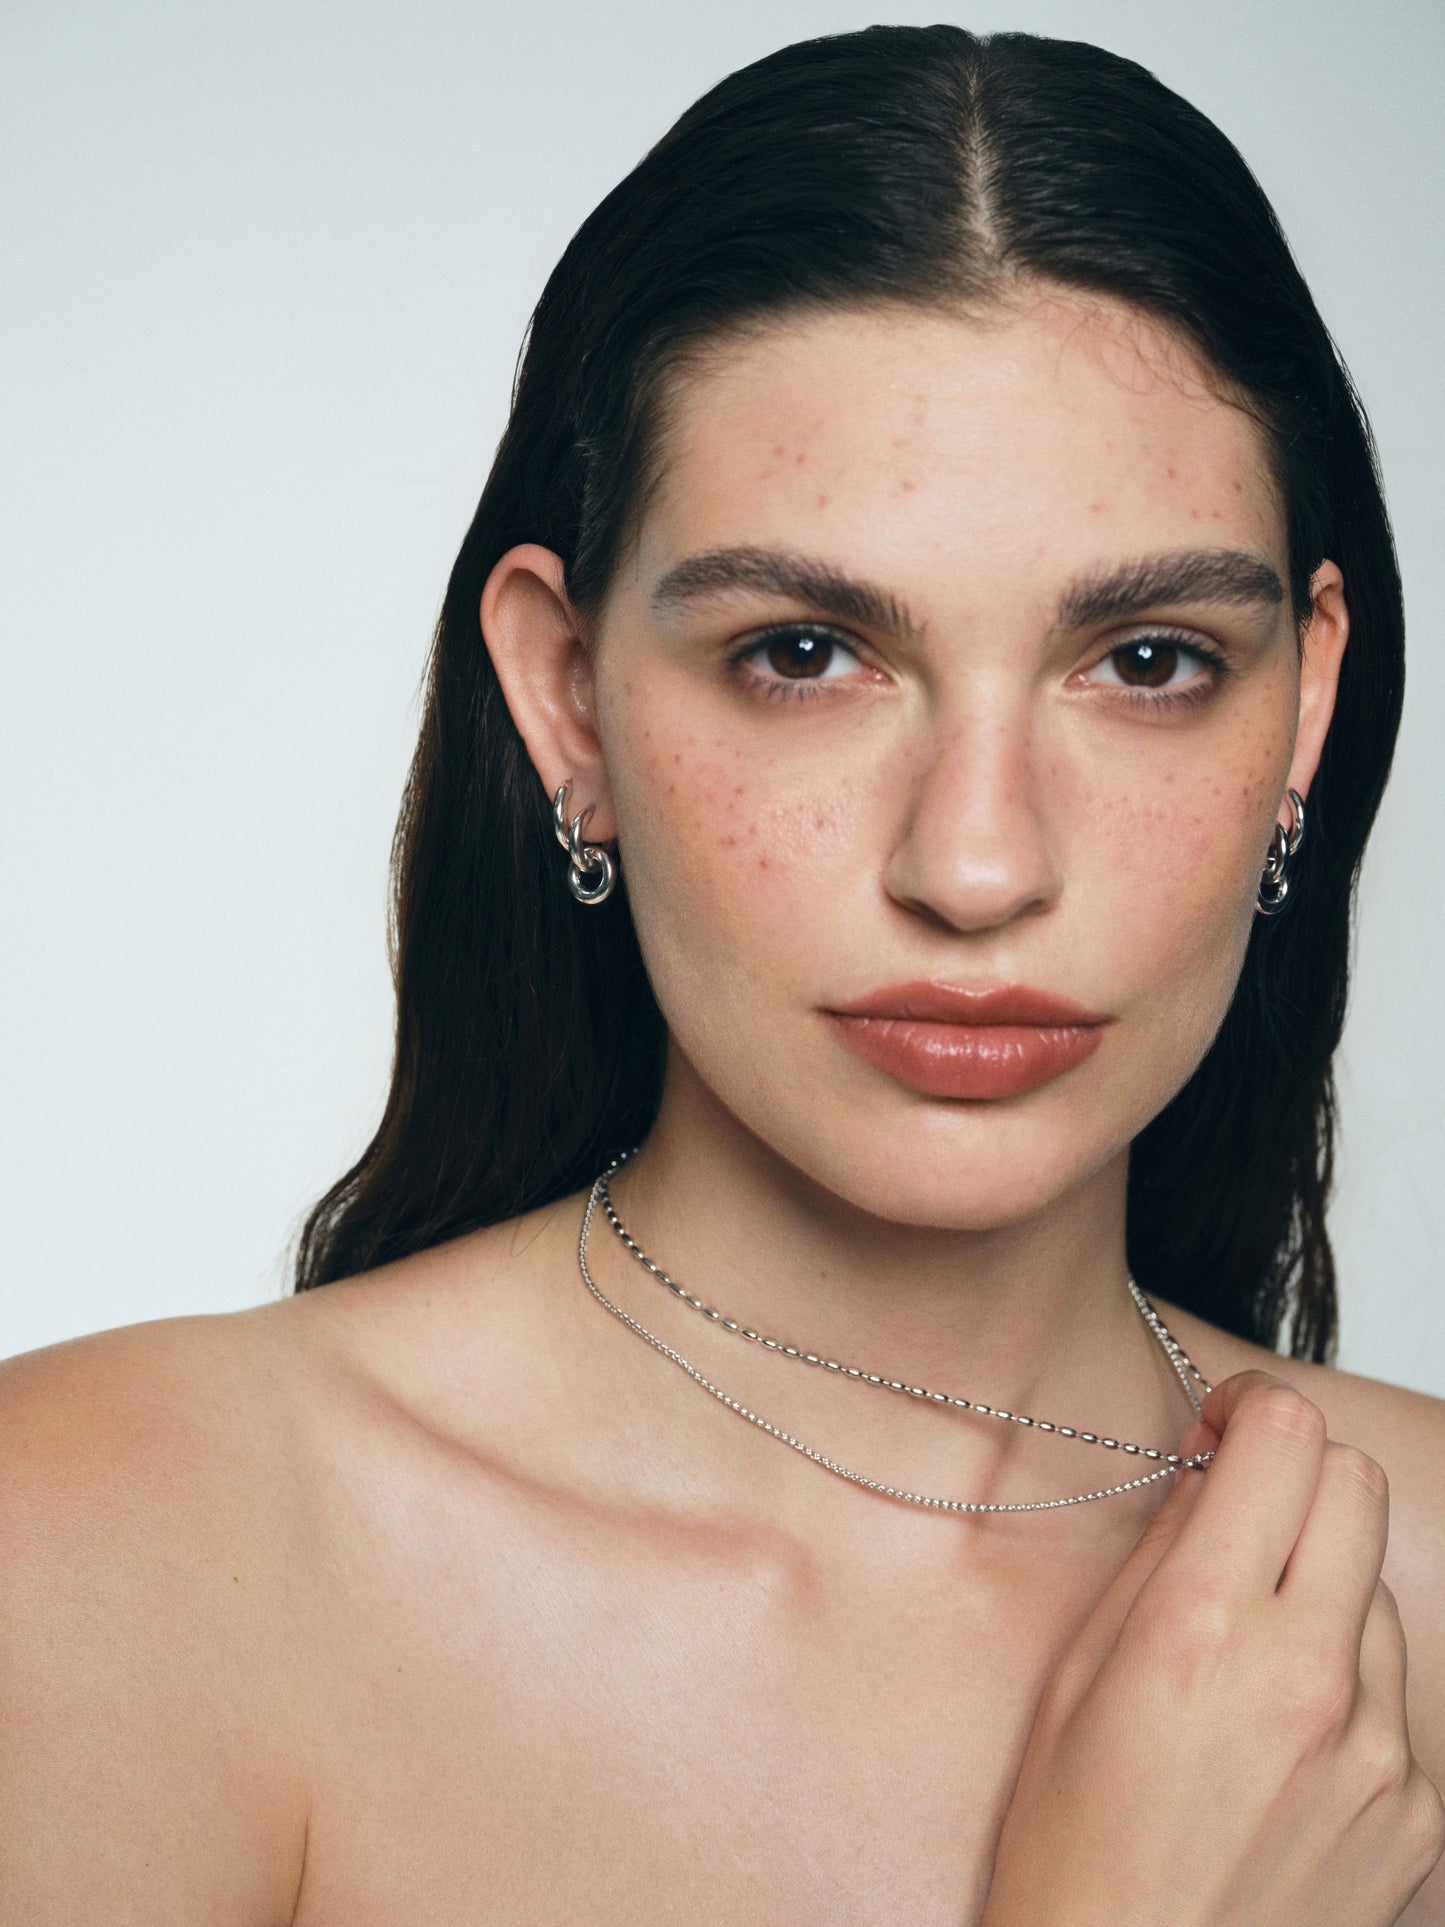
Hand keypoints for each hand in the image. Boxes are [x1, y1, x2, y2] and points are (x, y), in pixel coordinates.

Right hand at [981, 1371, 1444, 1926]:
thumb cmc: (1077, 1852)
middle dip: (1297, 1473)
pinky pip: (1393, 1693)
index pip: (1286, 1437)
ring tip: (1249, 1658)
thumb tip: (1208, 1477)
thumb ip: (1158, 1558)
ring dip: (1320, 1584)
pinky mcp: (1417, 1810)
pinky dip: (1345, 1685)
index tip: (1221, 1432)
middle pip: (1353, 1486)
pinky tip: (1278, 1745)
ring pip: (1376, 1588)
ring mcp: (1379, 1748)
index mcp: (1205, 1628)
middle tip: (1242, 1512)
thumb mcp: (1077, 1677)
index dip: (1251, 1410)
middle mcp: (1310, 1675)